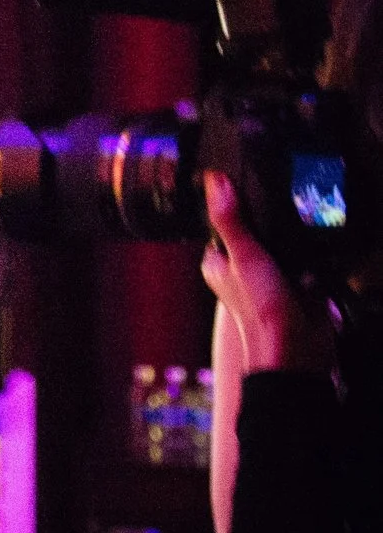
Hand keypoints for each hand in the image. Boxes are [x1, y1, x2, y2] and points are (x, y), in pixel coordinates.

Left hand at [200, 171, 334, 373]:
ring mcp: (273, 279)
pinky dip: (316, 258)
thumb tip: (214, 182)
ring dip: (296, 241)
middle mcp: (243, 271)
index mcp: (219, 263)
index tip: (248, 184)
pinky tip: (318, 255)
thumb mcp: (244, 256)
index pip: (223, 224)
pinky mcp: (301, 287)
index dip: (235, 206)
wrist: (300, 350)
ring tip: (302, 233)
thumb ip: (230, 220)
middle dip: (273, 225)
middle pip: (259, 232)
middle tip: (286, 209)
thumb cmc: (261, 311)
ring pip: (286, 246)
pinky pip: (311, 262)